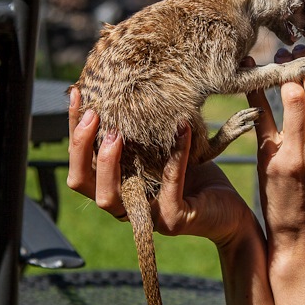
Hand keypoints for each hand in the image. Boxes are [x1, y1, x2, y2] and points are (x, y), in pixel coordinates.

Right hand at [65, 87, 258, 246]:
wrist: (229, 209)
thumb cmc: (196, 177)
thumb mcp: (163, 148)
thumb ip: (142, 130)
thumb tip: (126, 85)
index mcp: (117, 185)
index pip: (80, 161)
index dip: (74, 130)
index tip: (77, 95)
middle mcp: (125, 204)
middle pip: (82, 181)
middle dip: (82, 147)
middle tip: (95, 115)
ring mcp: (147, 216)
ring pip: (109, 197)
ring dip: (108, 162)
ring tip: (118, 133)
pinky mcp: (174, 219)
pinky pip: (169, 185)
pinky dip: (176, 154)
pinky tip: (182, 129)